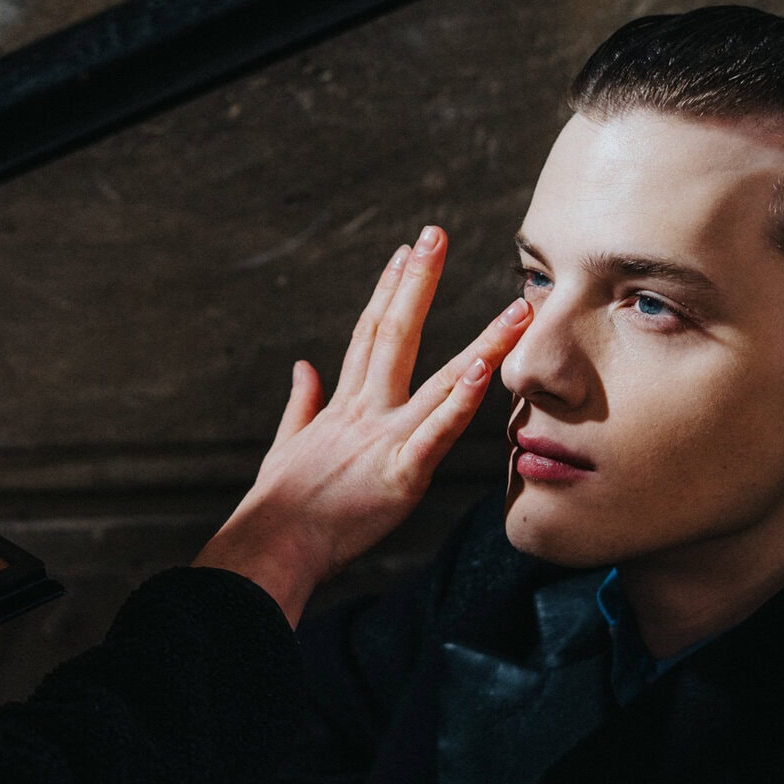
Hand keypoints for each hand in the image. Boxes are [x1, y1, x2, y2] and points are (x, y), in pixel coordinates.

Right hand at [193, 226, 531, 623]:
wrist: (269, 549)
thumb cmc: (278, 508)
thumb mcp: (286, 447)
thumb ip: (301, 403)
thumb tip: (303, 366)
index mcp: (342, 408)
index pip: (368, 336)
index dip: (388, 291)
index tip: (403, 253)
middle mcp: (364, 413)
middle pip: (394, 334)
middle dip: (417, 281)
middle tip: (436, 234)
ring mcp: (383, 440)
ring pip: (437, 381)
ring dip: (480, 343)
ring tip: (514, 310)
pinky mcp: (400, 475)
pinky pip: (436, 434)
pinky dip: (460, 403)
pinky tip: (482, 373)